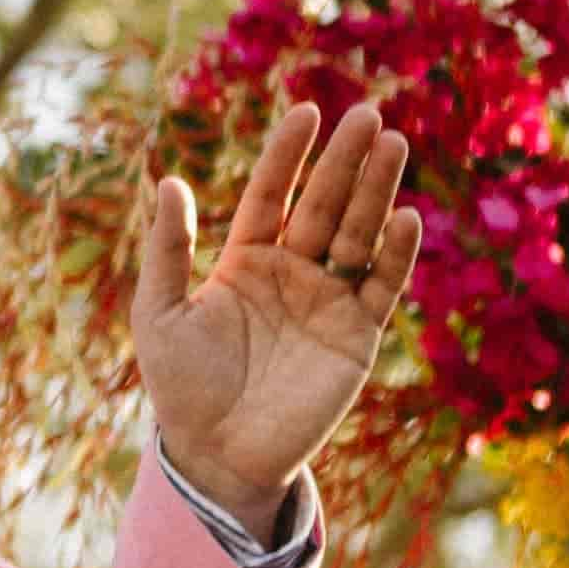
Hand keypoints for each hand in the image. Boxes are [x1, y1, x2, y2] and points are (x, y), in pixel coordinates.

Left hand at [134, 99, 418, 526]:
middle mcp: (292, 272)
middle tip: (368, 114)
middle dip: (346, 161)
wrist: (217, 454)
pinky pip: (382, 287)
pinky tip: (407, 218)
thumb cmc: (181, 385)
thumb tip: (169, 180)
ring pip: (358, 234)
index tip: (305, 113)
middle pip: (324, 204)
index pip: (274, 194)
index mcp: (245, 260)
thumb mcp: (160, 311)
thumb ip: (168, 250)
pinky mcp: (357, 336)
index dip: (288, 155)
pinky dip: (396, 253)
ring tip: (393, 144)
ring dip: (377, 192)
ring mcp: (328, 301)